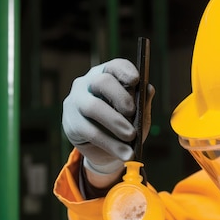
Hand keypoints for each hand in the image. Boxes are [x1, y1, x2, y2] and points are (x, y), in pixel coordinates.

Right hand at [62, 58, 154, 186]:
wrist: (107, 153)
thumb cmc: (125, 126)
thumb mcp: (138, 116)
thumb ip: (143, 103)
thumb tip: (148, 89)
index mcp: (106, 76)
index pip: (114, 67)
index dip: (125, 71)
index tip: (136, 80)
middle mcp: (88, 84)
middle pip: (102, 82)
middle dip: (120, 96)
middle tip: (132, 111)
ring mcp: (76, 102)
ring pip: (93, 107)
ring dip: (115, 122)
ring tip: (131, 136)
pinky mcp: (71, 123)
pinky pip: (90, 132)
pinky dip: (111, 144)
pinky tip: (125, 153)